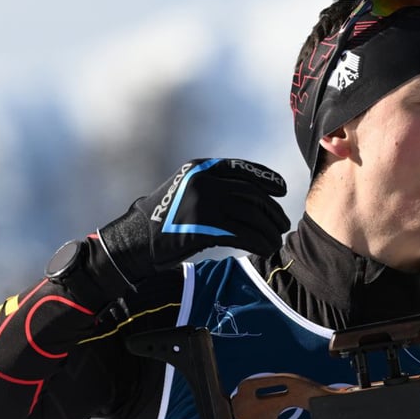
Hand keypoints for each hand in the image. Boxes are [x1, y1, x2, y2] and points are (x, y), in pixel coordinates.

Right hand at [99, 158, 289, 283]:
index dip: (266, 178)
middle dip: (272, 210)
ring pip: (251, 215)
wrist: (136, 239)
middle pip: (251, 194)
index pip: (242, 169)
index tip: (282, 189)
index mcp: (201, 169)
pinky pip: (243, 234)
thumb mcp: (187, 190)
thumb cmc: (165, 218)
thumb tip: (252, 194)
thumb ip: (214, 186)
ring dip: (269, 230)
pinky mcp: (204, 228)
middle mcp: (204, 182)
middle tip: (283, 223)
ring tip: (276, 240)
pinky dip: (259, 242)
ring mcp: (204, 204)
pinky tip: (265, 249)